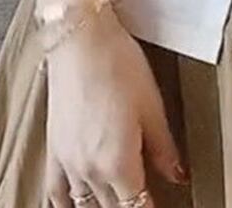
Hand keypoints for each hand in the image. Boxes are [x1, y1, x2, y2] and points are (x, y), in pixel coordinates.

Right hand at [41, 8, 188, 207]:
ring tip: (115, 199)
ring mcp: (68, 161)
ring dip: (102, 206)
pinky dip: (65, 204)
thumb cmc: (118, 64)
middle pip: (113, 207)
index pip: (137, 206)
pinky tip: (73, 205)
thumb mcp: (152, 106)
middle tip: (141, 196)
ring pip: (86, 204)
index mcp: (119, 163)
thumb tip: (177, 176)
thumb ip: (163, 148)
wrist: (80, 40)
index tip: (158, 205)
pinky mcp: (53, 148)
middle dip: (129, 205)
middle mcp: (91, 170)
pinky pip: (55, 191)